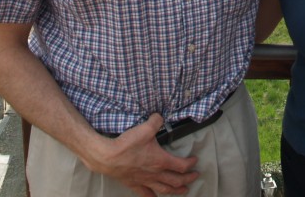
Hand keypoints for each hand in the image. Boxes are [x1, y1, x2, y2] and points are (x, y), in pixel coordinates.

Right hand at [83, 114, 198, 196]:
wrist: (108, 157)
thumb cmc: (128, 144)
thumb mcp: (145, 128)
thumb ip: (156, 121)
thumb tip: (159, 116)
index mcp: (161, 161)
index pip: (181, 165)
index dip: (190, 163)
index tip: (195, 160)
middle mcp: (155, 173)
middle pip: (176, 180)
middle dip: (188, 179)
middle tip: (195, 177)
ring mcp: (145, 181)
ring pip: (165, 189)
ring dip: (176, 190)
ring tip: (184, 191)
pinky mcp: (134, 184)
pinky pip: (146, 194)